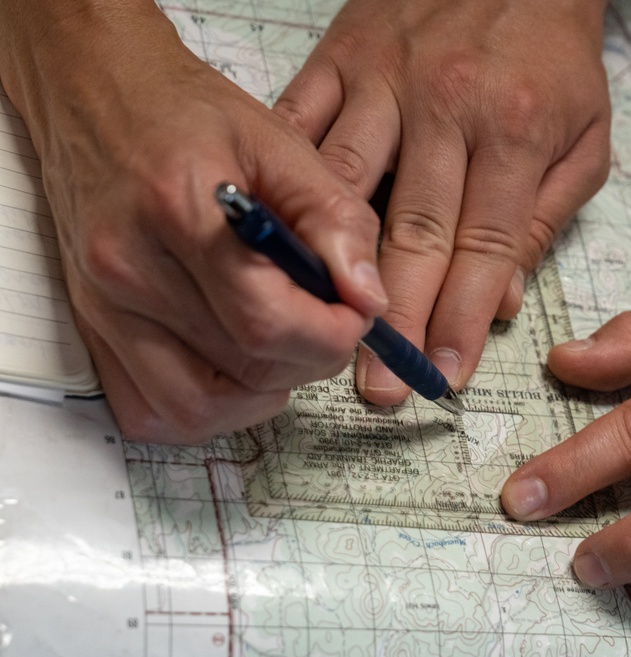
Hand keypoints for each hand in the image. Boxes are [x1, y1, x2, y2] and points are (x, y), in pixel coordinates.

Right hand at [1, 2, 386, 443]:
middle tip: (327, 316)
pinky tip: (236, 365)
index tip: (356, 311)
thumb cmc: (190, 117)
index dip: (332, 333)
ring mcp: (103, 308)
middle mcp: (129, 269)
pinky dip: (207, 407)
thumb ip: (334, 219)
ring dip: (262, 390)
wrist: (100, 101)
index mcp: (179, 210)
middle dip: (310, 357)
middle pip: (243, 368)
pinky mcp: (93, 330)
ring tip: (283, 340)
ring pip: (198, 407)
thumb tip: (368, 297)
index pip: (267, 320)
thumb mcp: (281, 143)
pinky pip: (151, 412)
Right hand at [273, 0, 611, 403]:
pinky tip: (273, 237)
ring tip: (321, 332)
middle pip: (412, 234)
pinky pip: (300, 125)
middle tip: (379, 385)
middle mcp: (445, 105)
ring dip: (331, 269)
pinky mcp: (339, 55)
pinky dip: (283, 183)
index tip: (446, 376)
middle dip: (395, 320)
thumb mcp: (586, 137)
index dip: (461, 321)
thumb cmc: (552, 55)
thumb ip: (546, 221)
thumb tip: (502, 301)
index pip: (483, 250)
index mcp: (515, 130)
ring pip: (345, 189)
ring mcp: (384, 78)